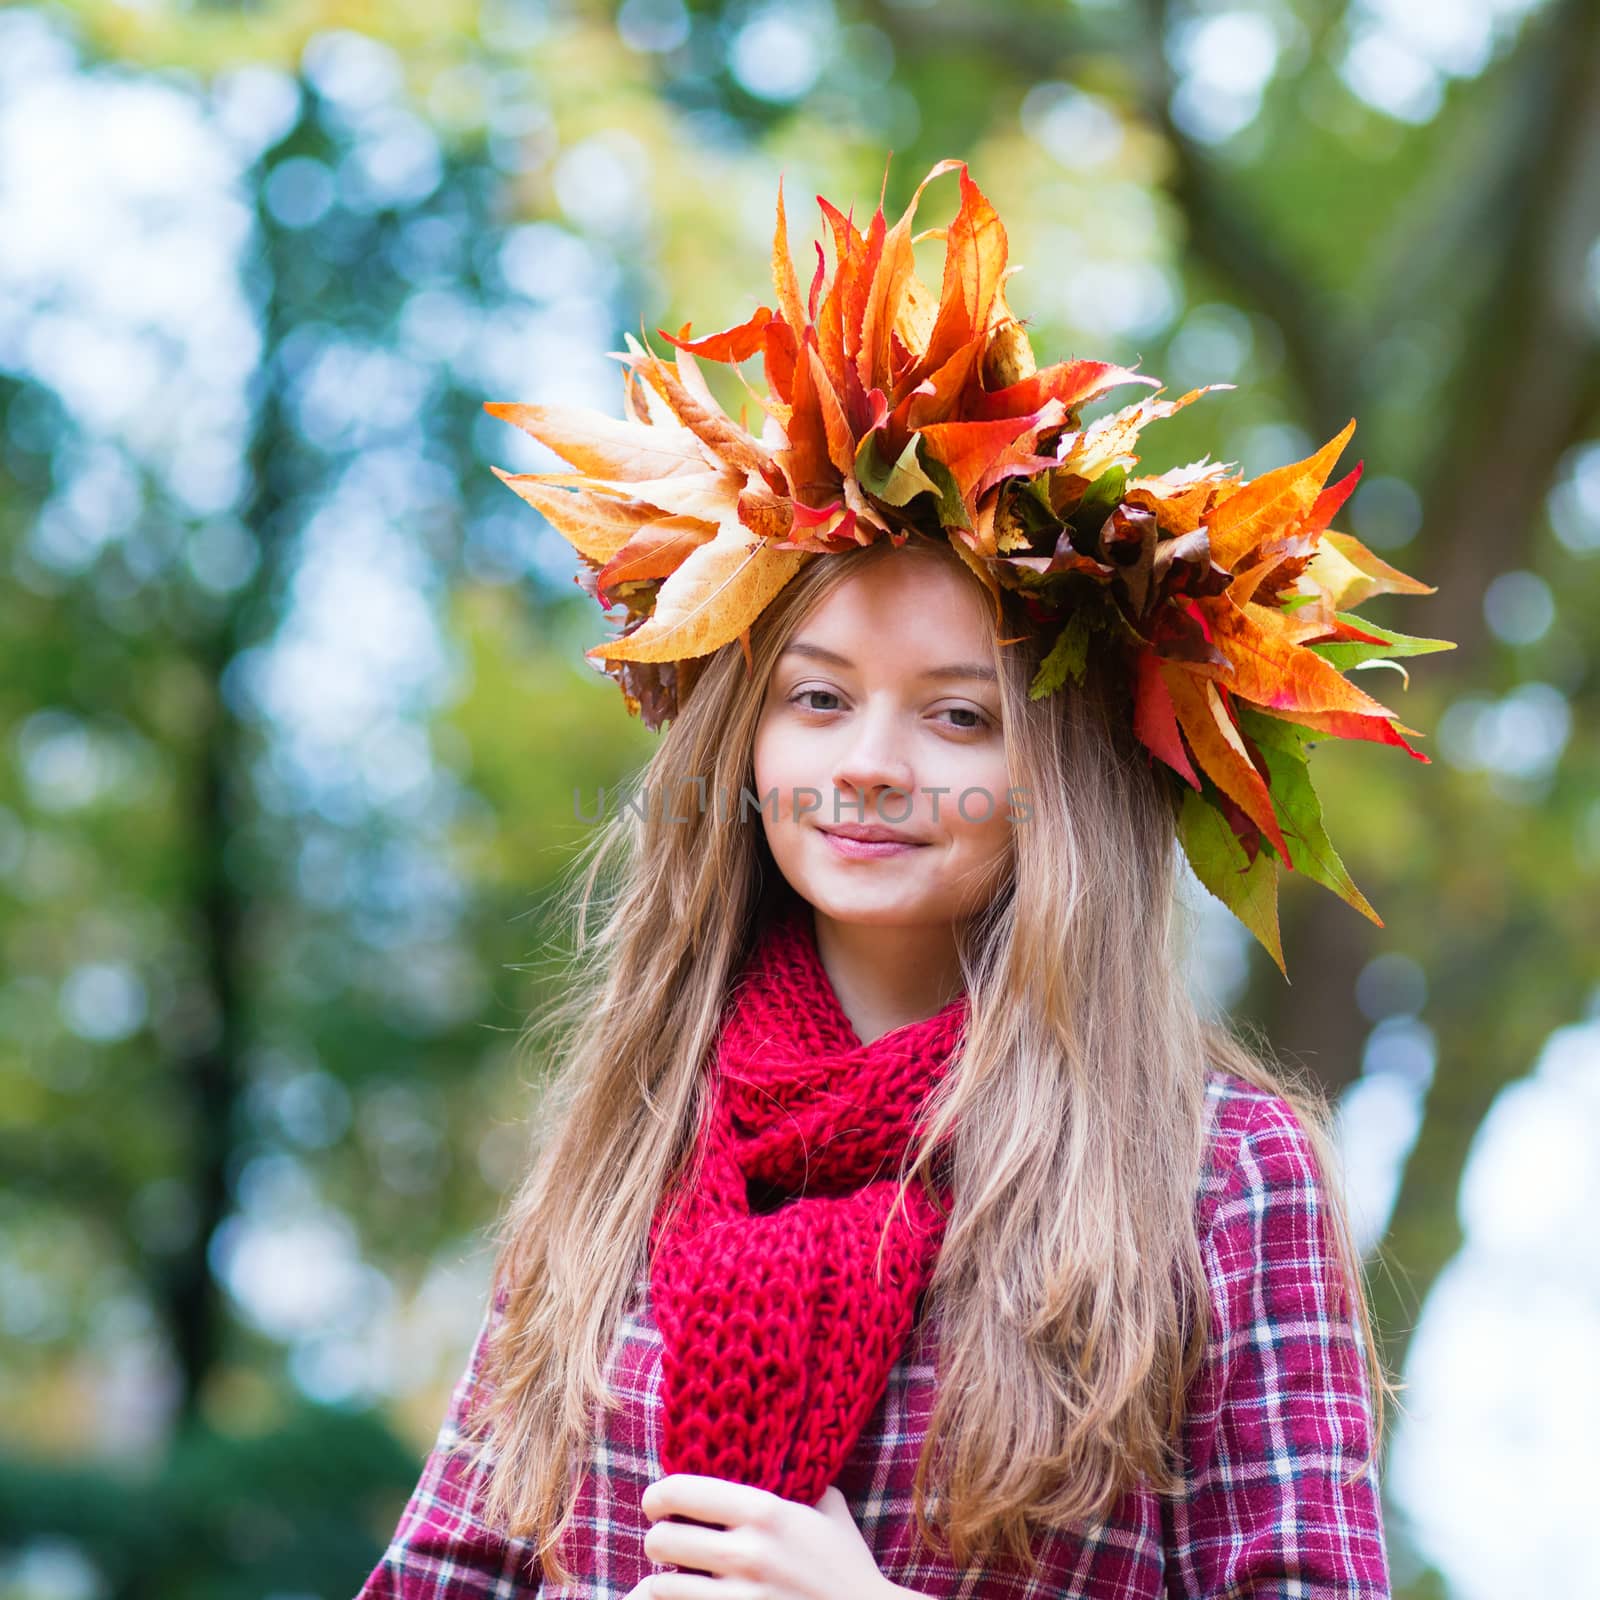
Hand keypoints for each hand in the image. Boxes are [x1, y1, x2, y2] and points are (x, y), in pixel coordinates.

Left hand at [633, 1472, 905, 1598]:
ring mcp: (741, 1599)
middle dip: (657, 1540)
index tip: (655, 1502)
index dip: (659, 1495)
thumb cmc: (848, 1566)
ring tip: (663, 1579)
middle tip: (663, 1542)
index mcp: (766, 1512)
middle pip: (664, 1540)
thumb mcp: (828, 1510)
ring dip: (658, 1582)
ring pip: (663, 1586)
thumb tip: (773, 1452)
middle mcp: (748, 1553)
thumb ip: (798, 1481)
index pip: (684, 1492)